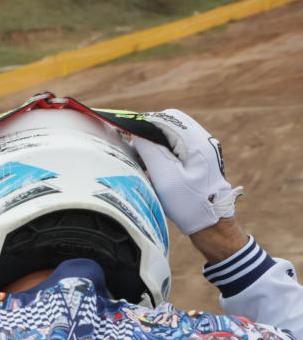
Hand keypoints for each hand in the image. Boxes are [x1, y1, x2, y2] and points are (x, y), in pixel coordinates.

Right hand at [132, 108, 241, 234]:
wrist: (211, 221)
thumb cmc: (188, 202)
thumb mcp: (165, 177)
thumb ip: (151, 150)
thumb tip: (137, 132)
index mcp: (195, 141)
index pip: (165, 118)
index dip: (143, 123)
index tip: (127, 135)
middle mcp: (201, 140)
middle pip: (170, 122)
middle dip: (149, 130)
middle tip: (134, 147)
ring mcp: (201, 148)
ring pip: (172, 132)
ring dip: (155, 140)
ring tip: (141, 158)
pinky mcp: (198, 157)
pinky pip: (177, 144)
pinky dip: (162, 149)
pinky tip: (153, 165)